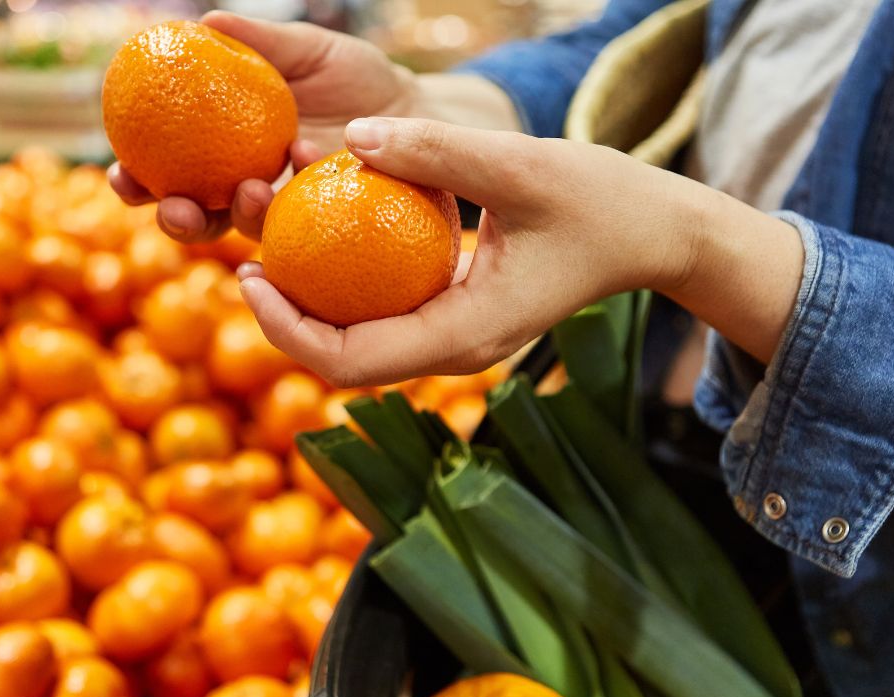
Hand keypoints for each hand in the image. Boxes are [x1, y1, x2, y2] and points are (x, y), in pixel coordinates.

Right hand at [108, 11, 416, 242]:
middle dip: (174, 221)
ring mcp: (286, 210)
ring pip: (244, 231)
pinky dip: (297, 195)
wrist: (414, 112)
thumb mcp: (308, 52)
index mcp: (225, 149)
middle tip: (173, 208)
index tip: (121, 174)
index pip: (167, 169)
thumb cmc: (356, 79)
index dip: (136, 179)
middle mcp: (246, 187)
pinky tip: (302, 160)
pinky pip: (301, 222)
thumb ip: (261, 43)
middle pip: (195, 215)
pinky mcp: (325, 223)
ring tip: (249, 190)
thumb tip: (206, 22)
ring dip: (236, 219)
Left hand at [237, 118, 804, 386]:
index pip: (350, 361)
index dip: (287, 329)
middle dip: (284, 320)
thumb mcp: (523, 168)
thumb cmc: (603, 204)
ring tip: (267, 247)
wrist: (651, 233)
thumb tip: (355, 138)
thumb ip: (438, 155)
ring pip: (358, 343)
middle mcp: (452, 350)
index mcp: (465, 336)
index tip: (249, 274)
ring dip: (309, 305)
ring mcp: (454, 338)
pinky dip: (343, 286)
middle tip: (242, 258)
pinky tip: (322, 236)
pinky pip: (382, 313)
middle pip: (342, 361)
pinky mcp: (455, 315)